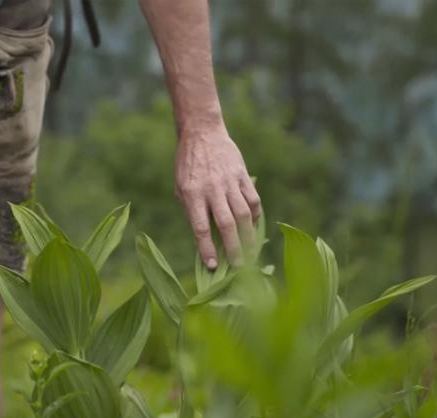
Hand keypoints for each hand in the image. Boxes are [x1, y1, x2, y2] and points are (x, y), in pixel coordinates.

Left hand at [175, 122, 260, 268]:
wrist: (202, 133)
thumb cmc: (187, 165)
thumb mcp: (181, 188)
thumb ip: (193, 211)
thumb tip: (205, 238)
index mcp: (192, 194)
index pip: (200, 227)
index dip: (206, 248)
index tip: (212, 266)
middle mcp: (212, 189)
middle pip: (226, 224)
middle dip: (233, 248)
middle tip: (238, 266)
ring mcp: (229, 181)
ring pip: (243, 213)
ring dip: (248, 236)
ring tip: (251, 253)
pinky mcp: (242, 175)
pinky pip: (252, 199)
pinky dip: (255, 215)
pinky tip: (254, 226)